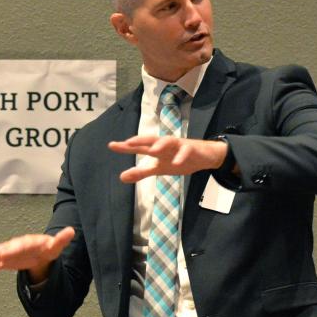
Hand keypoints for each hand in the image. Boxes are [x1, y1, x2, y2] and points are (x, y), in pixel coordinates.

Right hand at [0, 227, 74, 282]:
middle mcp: (15, 247)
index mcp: (27, 242)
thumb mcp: (55, 245)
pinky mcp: (5, 262)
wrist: (41, 252)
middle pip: (4, 250)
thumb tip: (72, 231)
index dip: (13, 249)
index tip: (5, 254)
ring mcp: (8, 254)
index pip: (19, 245)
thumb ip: (61, 239)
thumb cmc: (48, 247)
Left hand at [108, 136, 229, 183]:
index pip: (139, 147)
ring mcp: (179, 145)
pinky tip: (177, 163)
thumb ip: (141, 172)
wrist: (205, 157)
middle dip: (140, 140)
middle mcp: (166, 144)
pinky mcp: (192, 149)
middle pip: (151, 139)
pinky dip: (181, 156)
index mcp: (156, 149)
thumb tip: (121, 177)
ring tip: (152, 150)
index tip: (111, 145)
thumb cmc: (178, 159)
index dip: (126, 147)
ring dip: (161, 144)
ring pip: (169, 141)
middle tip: (128, 142)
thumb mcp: (159, 168)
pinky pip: (186, 151)